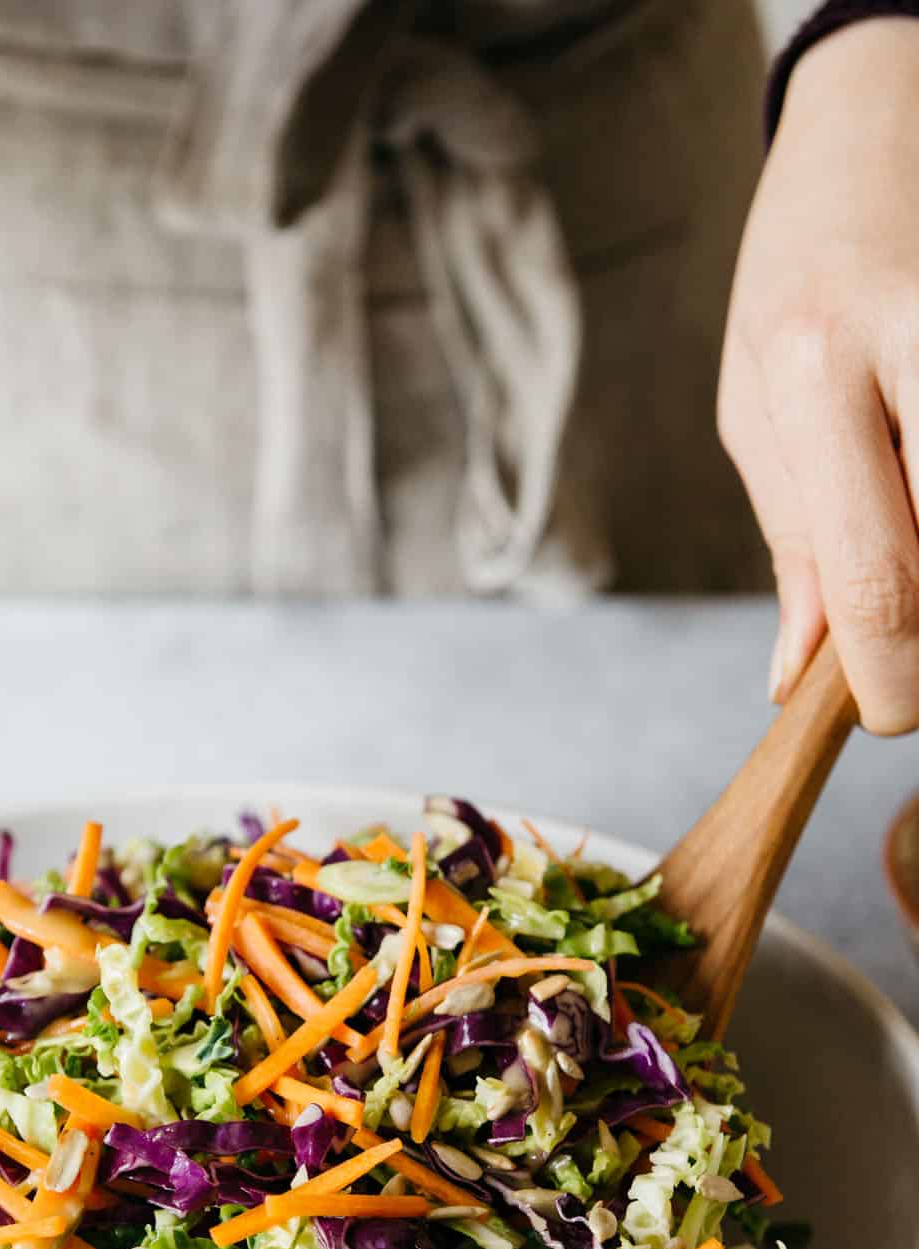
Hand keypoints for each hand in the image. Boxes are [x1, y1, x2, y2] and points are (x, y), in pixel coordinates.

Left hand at [718, 21, 918, 733]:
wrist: (877, 123)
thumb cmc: (799, 272)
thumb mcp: (755, 402)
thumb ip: (792, 541)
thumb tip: (803, 677)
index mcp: (814, 367)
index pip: (876, 576)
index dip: (892, 679)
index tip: (885, 716)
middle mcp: (916, 342)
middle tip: (909, 666)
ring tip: (903, 559)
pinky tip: (915, 491)